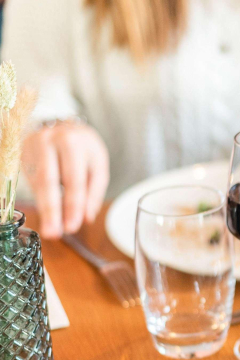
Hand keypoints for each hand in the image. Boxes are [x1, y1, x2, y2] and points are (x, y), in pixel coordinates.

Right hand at [22, 122, 108, 238]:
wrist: (62, 125)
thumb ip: (93, 191)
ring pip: (37, 182)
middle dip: (52, 210)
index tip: (73, 226)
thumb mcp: (96, 165)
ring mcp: (32, 146)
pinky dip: (40, 199)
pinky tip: (47, 214)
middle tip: (54, 233)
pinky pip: (31, 180)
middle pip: (49, 180)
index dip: (73, 205)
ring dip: (45, 209)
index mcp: (73, 142)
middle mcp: (50, 141)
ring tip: (51, 230)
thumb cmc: (84, 149)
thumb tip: (87, 218)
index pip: (74, 178)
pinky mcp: (22, 153)